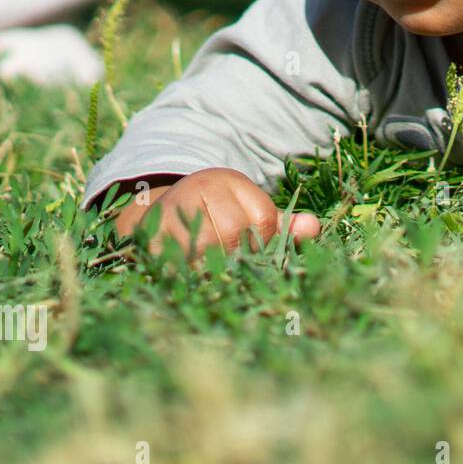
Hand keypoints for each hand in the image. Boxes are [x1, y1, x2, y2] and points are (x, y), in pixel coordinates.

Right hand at [112, 167, 320, 258]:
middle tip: (238, 270)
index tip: (257, 252)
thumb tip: (314, 228)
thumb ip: (283, 226)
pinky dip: (189, 278)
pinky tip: (196, 282)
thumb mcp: (250, 214)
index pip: (264, 219)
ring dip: (215, 271)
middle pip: (233, 235)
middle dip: (240, 258)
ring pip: (204, 251)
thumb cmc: (216, 218)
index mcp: (228, 181)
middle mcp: (197, 189)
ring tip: (218, 276)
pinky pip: (175, 265)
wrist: (157, 217)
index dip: (266, 243)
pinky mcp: (148, 236)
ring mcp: (170, 212)